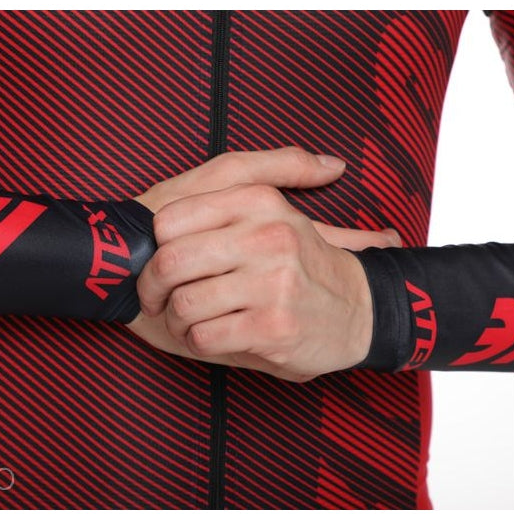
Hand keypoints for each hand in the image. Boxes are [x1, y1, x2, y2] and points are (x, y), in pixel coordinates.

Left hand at [134, 182, 390, 381]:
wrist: (361, 310)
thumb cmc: (301, 258)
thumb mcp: (276, 206)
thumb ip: (245, 177)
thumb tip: (226, 171)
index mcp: (259, 201)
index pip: (171, 220)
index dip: (154, 247)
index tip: (160, 262)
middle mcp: (267, 236)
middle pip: (170, 262)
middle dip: (152, 288)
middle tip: (157, 299)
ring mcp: (273, 283)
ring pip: (184, 303)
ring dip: (176, 320)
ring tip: (188, 320)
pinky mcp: (273, 326)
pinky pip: (204, 336)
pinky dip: (197, 342)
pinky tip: (211, 336)